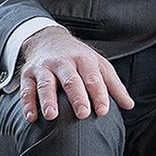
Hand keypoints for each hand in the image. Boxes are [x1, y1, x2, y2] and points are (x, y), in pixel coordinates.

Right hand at [18, 24, 134, 123]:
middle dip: (77, 97)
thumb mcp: (98, 65)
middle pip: (71, 80)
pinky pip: (27, 89)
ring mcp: (44, 68)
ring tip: (52, 115)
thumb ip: (113, 85)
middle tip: (83, 113)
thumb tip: (129, 105)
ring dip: (48, 100)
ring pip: (46, 84)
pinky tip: (31, 116)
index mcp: (84, 60)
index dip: (99, 94)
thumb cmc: (77, 57)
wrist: (48, 39)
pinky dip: (28, 103)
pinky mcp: (28, 74)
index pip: (93, 78)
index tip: (103, 111)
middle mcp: (63, 62)